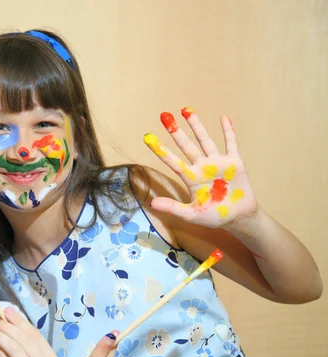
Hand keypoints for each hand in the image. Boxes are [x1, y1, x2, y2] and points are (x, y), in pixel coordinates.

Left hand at [144, 107, 257, 228]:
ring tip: (186, 110)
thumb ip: (173, 208)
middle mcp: (202, 166)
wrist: (238, 218)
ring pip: (205, 140)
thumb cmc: (214, 216)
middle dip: (176, 131)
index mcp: (191, 178)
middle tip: (164, 116)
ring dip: (196, 125)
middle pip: (186, 146)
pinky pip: (231, 144)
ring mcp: (218, 163)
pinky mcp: (234, 162)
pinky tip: (223, 118)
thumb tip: (151, 204)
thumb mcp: (191, 215)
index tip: (147, 137)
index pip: (172, 161)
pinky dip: (228, 131)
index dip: (160, 150)